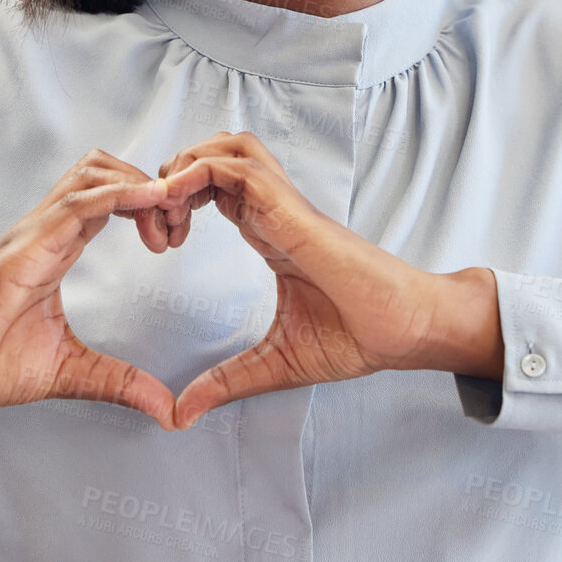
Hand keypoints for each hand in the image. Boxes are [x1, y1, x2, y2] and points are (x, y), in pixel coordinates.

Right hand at [0, 150, 180, 429]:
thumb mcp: (70, 372)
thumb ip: (119, 382)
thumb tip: (167, 409)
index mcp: (56, 249)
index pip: (110, 199)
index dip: (151, 202)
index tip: (179, 231)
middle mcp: (47, 231)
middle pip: (105, 170)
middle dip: (152, 184)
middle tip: (180, 224)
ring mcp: (34, 234)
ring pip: (92, 173)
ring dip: (139, 184)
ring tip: (169, 215)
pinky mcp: (25, 248)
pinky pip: (76, 204)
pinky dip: (119, 195)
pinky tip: (151, 200)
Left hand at [154, 131, 503, 429]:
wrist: (405, 331)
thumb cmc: (357, 338)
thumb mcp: (273, 364)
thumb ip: (225, 382)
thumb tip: (181, 414)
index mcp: (269, 232)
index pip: (213, 188)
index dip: (177, 202)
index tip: (160, 243)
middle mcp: (274, 210)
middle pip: (215, 154)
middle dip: (173, 176)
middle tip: (156, 225)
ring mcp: (284, 205)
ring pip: (227, 147)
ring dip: (186, 167)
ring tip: (166, 210)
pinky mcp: (292, 209)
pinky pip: (238, 167)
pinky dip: (199, 173)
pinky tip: (178, 206)